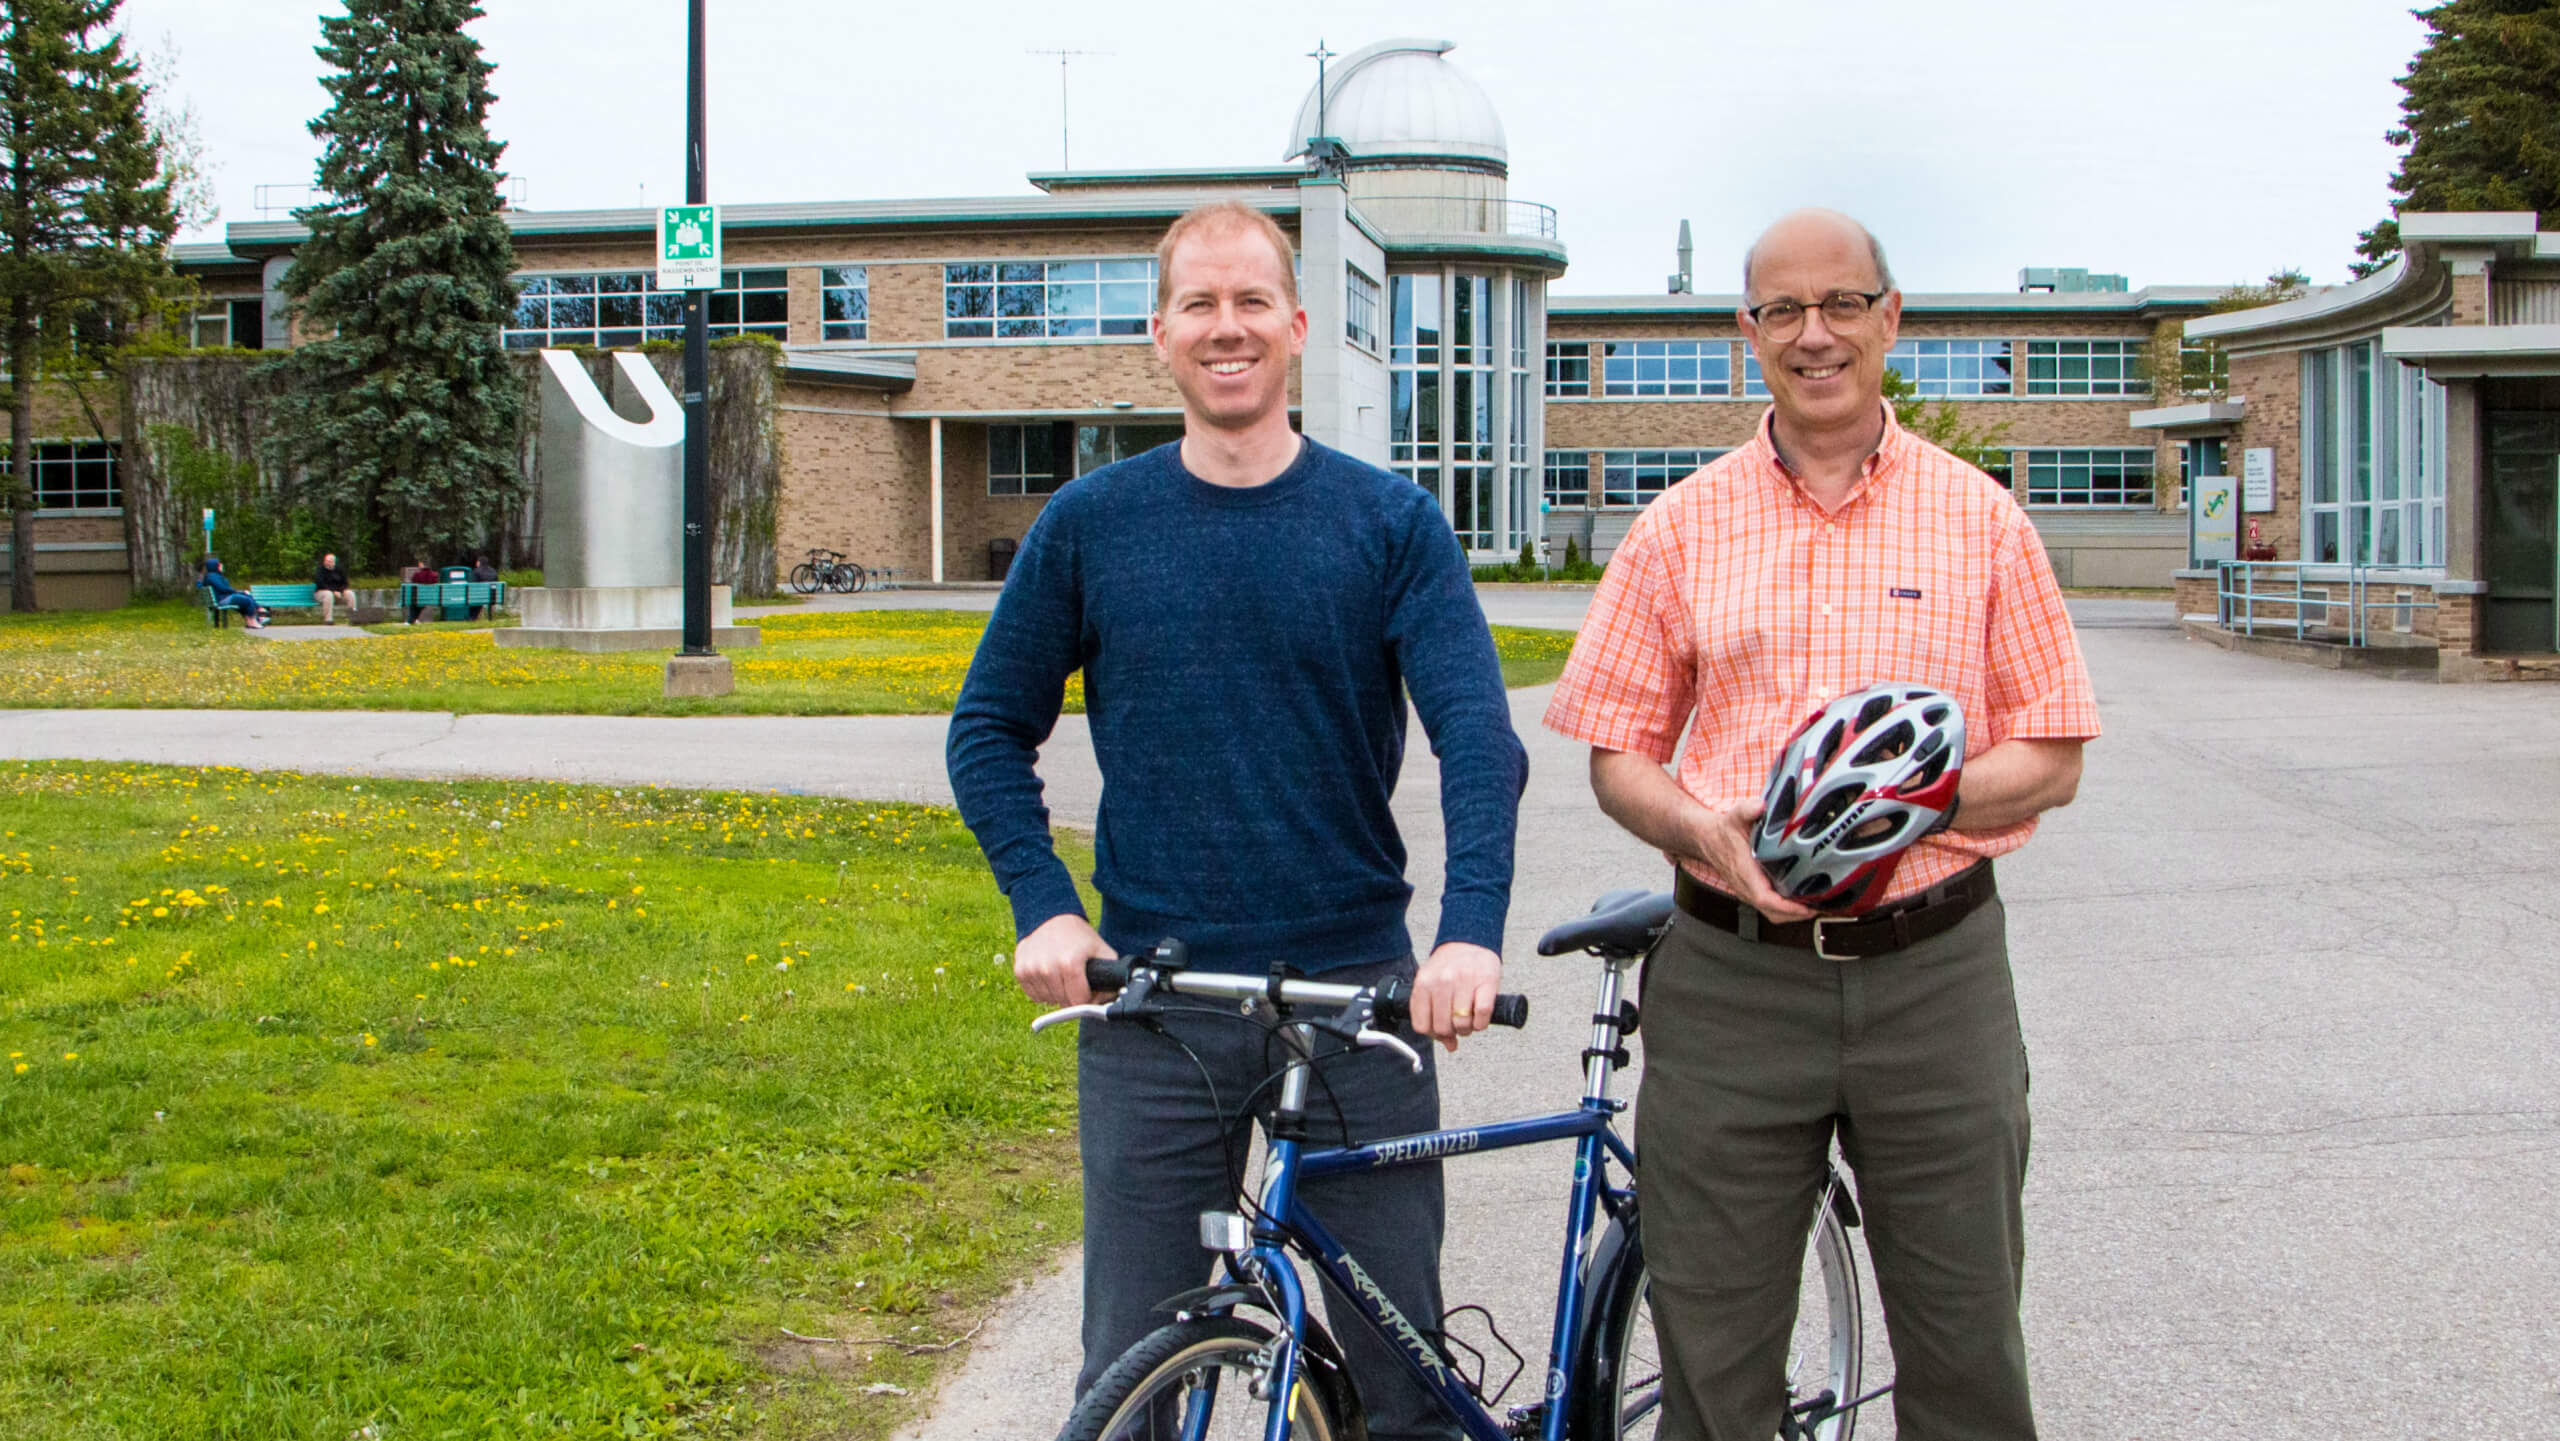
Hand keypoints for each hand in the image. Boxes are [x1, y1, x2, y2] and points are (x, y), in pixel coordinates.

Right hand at [1013, 913, 1115, 1007]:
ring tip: (1060, 974)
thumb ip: (1112, 975)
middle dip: (1071, 995)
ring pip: (1048, 1000)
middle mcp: (1048, 968)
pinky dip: (1042, 989)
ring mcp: (1031, 969)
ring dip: (1055, 993)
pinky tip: (1048, 974)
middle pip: (1063, 1002)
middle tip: (1074, 979)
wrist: (1050, 916)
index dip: (1086, 998)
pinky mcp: (1020, 970)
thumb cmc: (1078, 936)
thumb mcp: (1101, 949)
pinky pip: (1033, 995)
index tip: (1087, 989)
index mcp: (1070, 964)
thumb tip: (1111, 999)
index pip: (1079, 1001)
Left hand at [1411, 941, 1500, 1051]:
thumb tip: (1449, 1045)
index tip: (1440, 1033)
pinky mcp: (1486, 982)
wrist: (1471, 939)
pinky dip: (1482, 1023)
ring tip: (1469, 1021)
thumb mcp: (1432, 983)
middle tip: (1457, 1027)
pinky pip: (1482, 1015)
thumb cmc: (1450, 965)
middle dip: (1451, 1033)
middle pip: (1442, 1026)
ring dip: (1467, 1029)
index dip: (1432, 1035)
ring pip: (1462, 1023)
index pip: (1421, 1024)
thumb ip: (1433, 1012)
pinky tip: (1480, 1018)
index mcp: (1424, 982)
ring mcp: (1464, 981)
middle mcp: (1442, 981)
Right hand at [1684, 799, 1815, 923]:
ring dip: (1792, 915)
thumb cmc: (1723, 832)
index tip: (1805, 907)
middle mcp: (1746, 887)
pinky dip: (1786, 910)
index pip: (1764, 898)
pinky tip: (1800, 901)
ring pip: (1772, 914)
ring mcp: (1748, 892)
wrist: (1708, 839)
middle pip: (1772, 913)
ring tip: (1813, 907)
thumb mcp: (1735, 817)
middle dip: (1796, 915)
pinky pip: (1770, 908)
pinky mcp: (1752, 892)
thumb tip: (1760, 806)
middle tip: (1818, 907)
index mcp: (1744, 872)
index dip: (1786, 906)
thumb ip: (1747, 810)